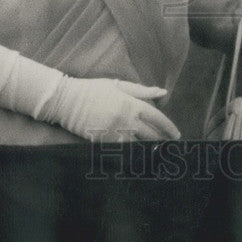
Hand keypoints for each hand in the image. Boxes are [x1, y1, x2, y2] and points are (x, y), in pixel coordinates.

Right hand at [49, 76, 180, 141]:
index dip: (168, 127)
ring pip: (137, 145)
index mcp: (131, 104)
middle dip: (161, 141)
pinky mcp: (102, 142)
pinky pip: (121, 150)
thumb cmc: (92, 89)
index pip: (156, 118)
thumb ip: (142, 90)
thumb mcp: (118, 85)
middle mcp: (125, 119)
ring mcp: (113, 132)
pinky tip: (137, 156)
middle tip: (169, 147)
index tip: (176, 135)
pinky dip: (130, 152)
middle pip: (149, 135)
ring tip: (157, 154)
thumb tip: (163, 93)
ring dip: (147, 149)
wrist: (66, 100)